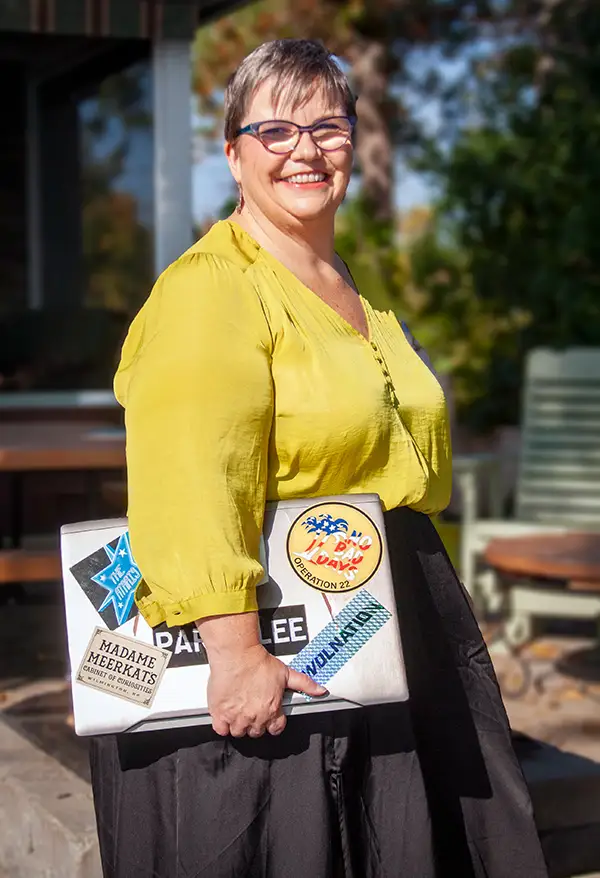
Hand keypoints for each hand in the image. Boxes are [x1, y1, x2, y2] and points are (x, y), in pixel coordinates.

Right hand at [207, 643, 326, 737]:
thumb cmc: (258, 662)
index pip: (275, 729)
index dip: (273, 723)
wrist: (236, 654)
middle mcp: (255, 717)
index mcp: (272, 710)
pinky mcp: (220, 714)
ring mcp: (236, 717)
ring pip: (239, 732)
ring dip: (239, 724)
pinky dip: (223, 724)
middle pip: (256, 732)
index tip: (269, 717)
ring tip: (239, 711)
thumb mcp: (286, 673)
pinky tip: (225, 713)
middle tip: (252, 709)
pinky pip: (221, 730)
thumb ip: (304, 684)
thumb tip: (320, 690)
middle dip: (255, 723)